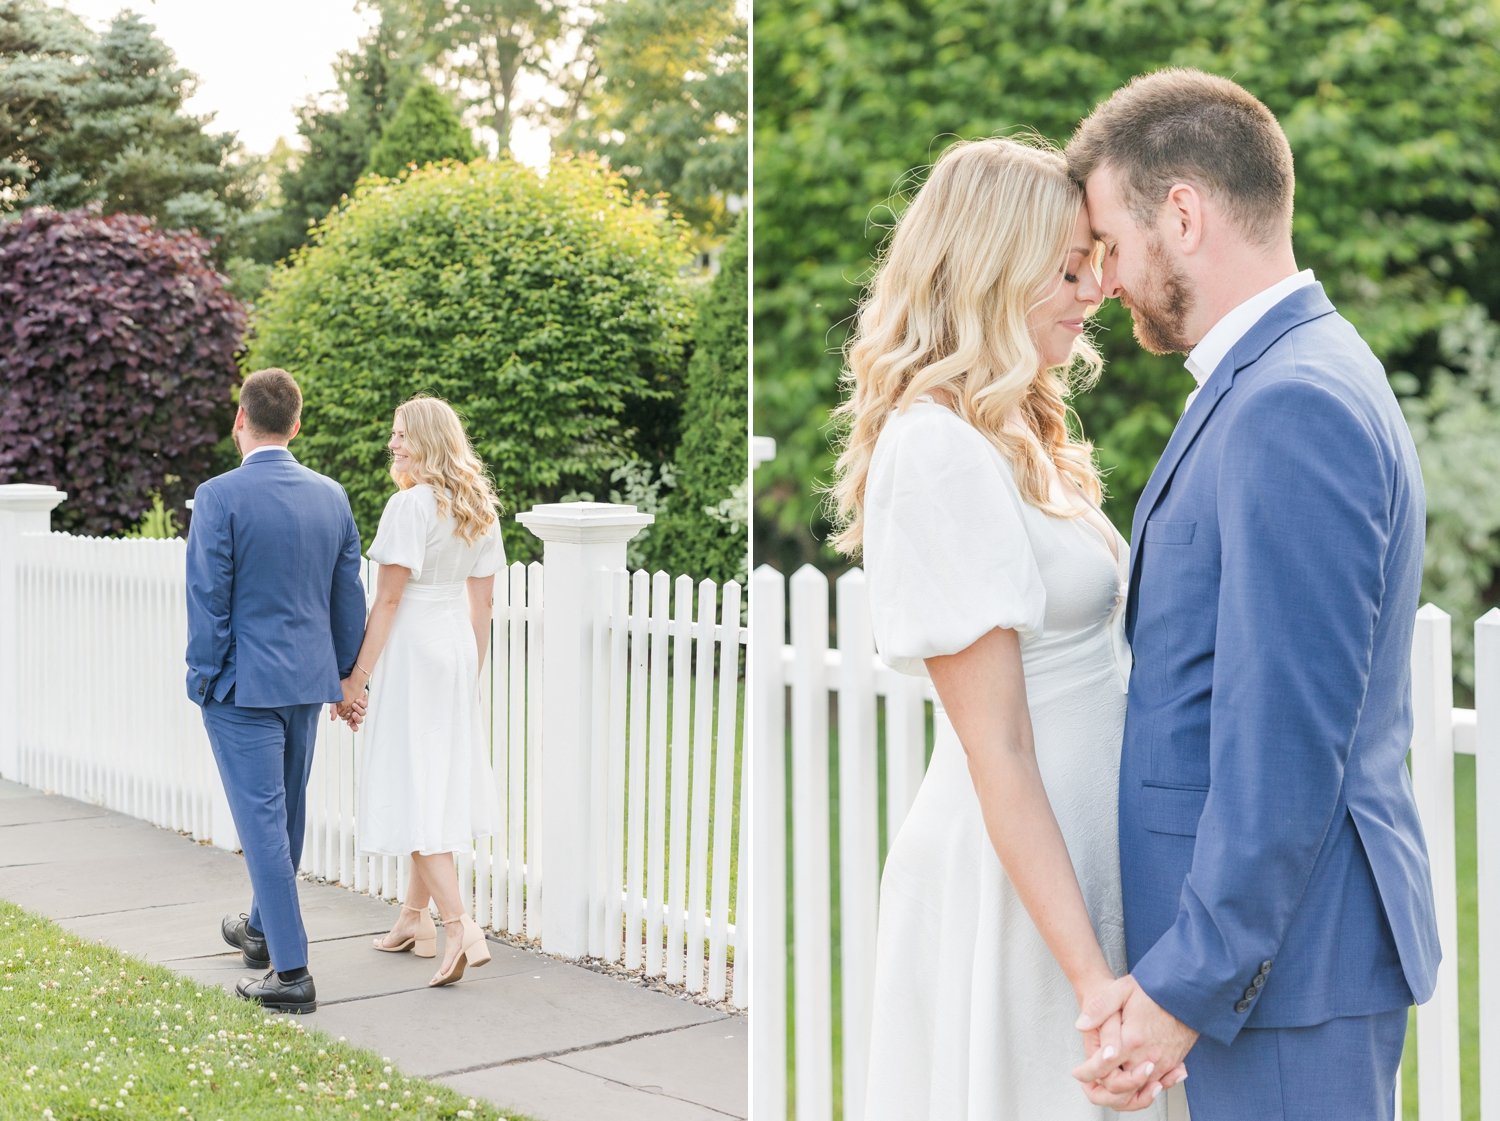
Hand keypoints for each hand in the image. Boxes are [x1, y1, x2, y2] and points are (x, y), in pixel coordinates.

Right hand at [328, 676, 368, 730]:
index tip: (349, 722)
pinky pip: (365, 705)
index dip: (351, 724)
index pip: (351, 723)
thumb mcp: (334, 701)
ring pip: (363, 713)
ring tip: (354, 704)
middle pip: (359, 720)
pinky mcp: (364, 701)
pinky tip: (357, 700)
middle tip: (353, 714)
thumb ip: (333, 710)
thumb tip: (332, 719)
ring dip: (359, 710)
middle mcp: (355, 711)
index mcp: (348, 713)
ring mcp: (360, 706)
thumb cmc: (341, 691)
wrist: (348, 681)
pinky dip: (362, 704)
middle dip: (356, 719)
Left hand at [1073, 975, 1193, 1108]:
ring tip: (1110, 1082)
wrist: (1187, 993)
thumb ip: (1100, 1007)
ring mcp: (1163, 1063)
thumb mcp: (1122, 989)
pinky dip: (1143, 1088)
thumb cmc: (1155, 990)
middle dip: (1103, 1086)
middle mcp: (1148, 1057)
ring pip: (1139, 1091)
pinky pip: (1157, 1085)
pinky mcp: (1173, 1064)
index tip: (1078, 1072)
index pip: (1104, 1067)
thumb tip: (1081, 1024)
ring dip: (1123, 1090)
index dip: (1087, 1072)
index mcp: (1132, 1040)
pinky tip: (1133, 1079)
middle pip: (1121, 1087)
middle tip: (1091, 1079)